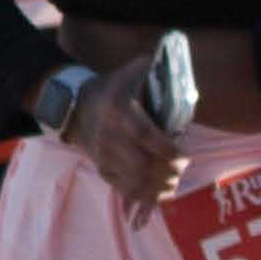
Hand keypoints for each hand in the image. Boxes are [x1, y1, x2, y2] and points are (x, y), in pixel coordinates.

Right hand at [60, 69, 183, 209]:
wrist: (77, 107)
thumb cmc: (112, 89)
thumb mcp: (128, 73)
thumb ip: (149, 68)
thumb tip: (171, 64)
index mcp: (117, 110)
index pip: (143, 134)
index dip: (166, 149)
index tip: (184, 154)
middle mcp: (108, 136)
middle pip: (141, 164)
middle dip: (168, 171)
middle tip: (182, 167)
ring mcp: (104, 156)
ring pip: (135, 181)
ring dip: (160, 186)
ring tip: (174, 180)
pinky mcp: (102, 169)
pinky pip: (126, 190)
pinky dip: (147, 196)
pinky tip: (162, 192)